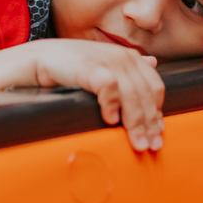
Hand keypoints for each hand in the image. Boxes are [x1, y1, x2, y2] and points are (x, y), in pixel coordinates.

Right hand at [30, 39, 164, 152]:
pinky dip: (112, 106)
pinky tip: (111, 122)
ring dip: (136, 122)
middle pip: (146, 94)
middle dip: (150, 123)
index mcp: (130, 58)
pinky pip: (109, 89)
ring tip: (137, 143)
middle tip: (152, 146)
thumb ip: (128, 67)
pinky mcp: (91, 67)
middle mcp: (123, 57)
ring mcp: (108, 61)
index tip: (158, 133)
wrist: (44, 57)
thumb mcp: (105, 63)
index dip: (158, 111)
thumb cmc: (74, 65)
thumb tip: (153, 63)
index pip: (154, 87)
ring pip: (132, 95)